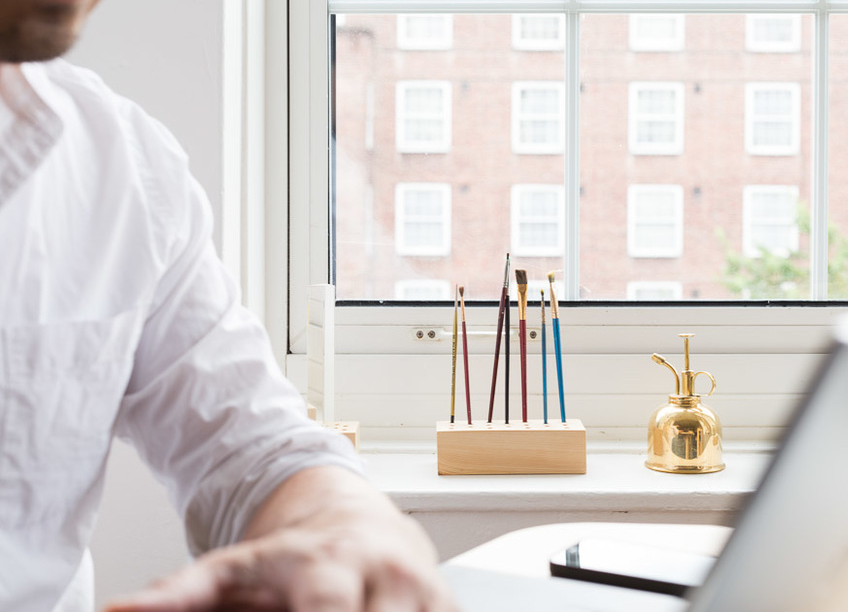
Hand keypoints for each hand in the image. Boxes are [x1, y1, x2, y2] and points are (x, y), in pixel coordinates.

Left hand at [104, 467, 458, 611]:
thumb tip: (120, 609)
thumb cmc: (291, 557)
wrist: (359, 522)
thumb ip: (180, 594)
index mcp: (327, 565)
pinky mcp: (449, 604)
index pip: (326, 611)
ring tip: (346, 610)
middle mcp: (384, 574)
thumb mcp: (233, 570)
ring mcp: (424, 591)